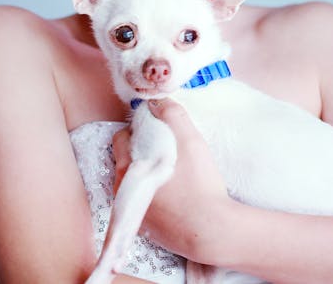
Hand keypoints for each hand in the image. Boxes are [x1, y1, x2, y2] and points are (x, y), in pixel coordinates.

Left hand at [112, 99, 233, 262]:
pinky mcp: (146, 229)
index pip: (121, 138)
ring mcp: (133, 212)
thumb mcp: (190, 139)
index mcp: (128, 167)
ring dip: (145, 172)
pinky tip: (173, 194)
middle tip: (165, 150)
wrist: (212, 230)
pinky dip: (153, 195)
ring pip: (133, 181)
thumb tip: (155, 102)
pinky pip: (143, 202)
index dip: (137, 131)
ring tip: (170, 172)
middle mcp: (123, 191)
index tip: (156, 132)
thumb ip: (171, 114)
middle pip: (125, 159)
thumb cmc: (199, 184)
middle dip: (140, 151)